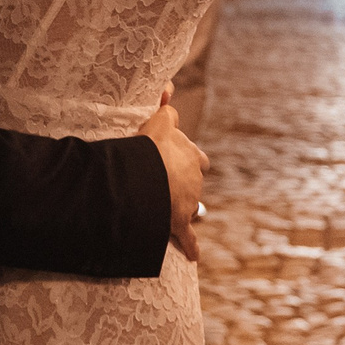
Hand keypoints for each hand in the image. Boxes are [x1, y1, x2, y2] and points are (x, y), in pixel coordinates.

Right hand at [141, 88, 206, 262]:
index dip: (184, 158)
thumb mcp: (159, 121)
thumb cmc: (151, 147)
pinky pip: (187, 237)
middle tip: (166, 183)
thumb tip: (170, 88)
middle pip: (194, 183)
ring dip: (181, 209)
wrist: (148, 174)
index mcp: (191, 156)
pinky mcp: (179, 223)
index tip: (171, 158)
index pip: (195, 156)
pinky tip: (194, 256)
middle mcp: (195, 180)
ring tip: (161, 210)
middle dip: (184, 184)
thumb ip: (165, 107)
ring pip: (190, 207)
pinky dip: (191, 246)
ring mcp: (188, 203)